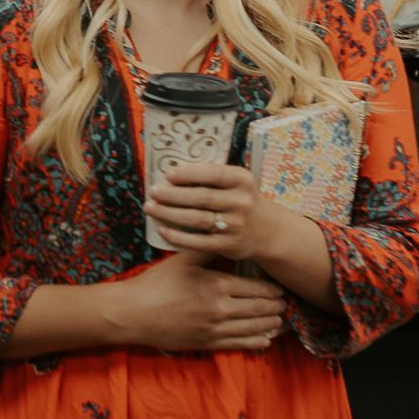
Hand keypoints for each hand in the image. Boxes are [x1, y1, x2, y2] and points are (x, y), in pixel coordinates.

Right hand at [115, 253, 286, 354]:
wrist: (133, 314)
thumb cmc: (156, 284)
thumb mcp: (182, 260)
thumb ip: (207, 247)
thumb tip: (225, 231)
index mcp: (217, 285)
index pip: (256, 288)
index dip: (272, 289)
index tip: (281, 288)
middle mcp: (221, 309)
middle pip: (260, 308)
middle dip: (276, 306)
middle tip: (286, 303)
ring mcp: (215, 329)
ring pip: (254, 328)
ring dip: (271, 324)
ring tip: (281, 321)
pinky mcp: (207, 344)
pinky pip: (240, 344)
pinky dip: (257, 342)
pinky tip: (266, 340)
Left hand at [147, 159, 281, 264]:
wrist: (267, 231)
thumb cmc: (242, 201)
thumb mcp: (236, 183)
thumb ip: (212, 178)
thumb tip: (171, 175)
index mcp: (242, 180)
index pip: (213, 173)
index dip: (188, 174)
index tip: (167, 174)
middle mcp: (241, 202)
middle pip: (200, 197)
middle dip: (172, 195)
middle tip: (153, 192)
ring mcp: (235, 225)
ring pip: (196, 219)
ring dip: (169, 213)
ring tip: (151, 208)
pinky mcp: (228, 245)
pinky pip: (197, 242)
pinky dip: (177, 236)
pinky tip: (162, 230)